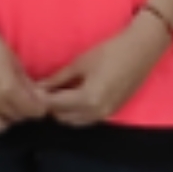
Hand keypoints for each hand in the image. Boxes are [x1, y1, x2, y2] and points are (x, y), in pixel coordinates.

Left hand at [42, 13, 172, 127]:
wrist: (142, 50)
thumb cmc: (111, 51)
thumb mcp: (80, 63)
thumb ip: (58, 79)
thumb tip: (38, 87)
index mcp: (87, 100)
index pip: (54, 106)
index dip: (39, 98)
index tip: (29, 89)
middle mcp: (96, 113)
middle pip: (62, 117)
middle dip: (50, 106)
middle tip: (41, 90)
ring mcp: (106, 115)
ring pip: (75, 121)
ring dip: (63, 110)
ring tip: (56, 92)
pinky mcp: (112, 112)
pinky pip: (87, 118)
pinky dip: (76, 111)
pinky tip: (72, 95)